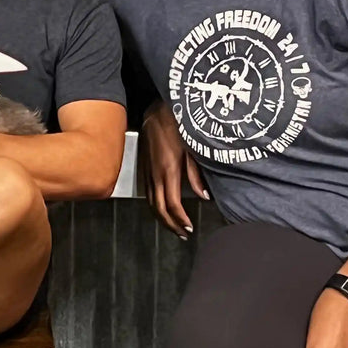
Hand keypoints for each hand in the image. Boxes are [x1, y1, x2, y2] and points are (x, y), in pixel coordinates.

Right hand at [143, 103, 206, 237]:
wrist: (155, 112)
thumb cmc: (176, 126)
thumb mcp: (191, 149)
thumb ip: (196, 174)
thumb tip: (204, 196)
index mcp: (168, 171)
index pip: (172, 204)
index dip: (180, 219)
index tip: (189, 228)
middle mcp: (155, 175)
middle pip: (159, 209)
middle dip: (171, 225)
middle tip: (183, 235)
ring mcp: (147, 172)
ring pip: (151, 204)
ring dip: (162, 219)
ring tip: (174, 228)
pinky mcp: (143, 169)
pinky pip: (147, 194)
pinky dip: (154, 207)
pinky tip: (162, 210)